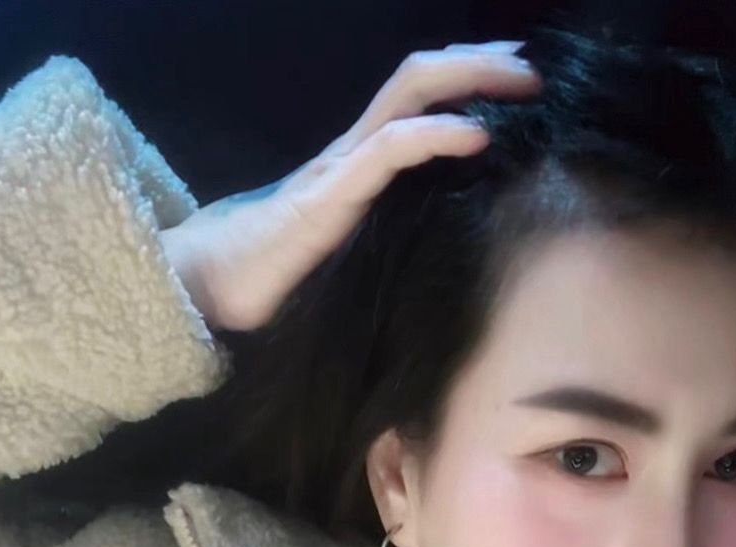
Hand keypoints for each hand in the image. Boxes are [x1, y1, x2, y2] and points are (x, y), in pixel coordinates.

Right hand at [162, 40, 539, 332]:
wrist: (203, 293)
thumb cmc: (269, 284)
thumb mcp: (344, 260)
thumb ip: (381, 245)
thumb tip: (437, 265)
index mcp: (356, 168)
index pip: (415, 101)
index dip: (467, 82)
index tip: (519, 83)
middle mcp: (350, 154)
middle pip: (419, 80)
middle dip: (479, 65)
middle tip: (533, 67)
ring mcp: (337, 169)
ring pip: (408, 95)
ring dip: (469, 79)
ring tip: (522, 82)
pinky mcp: (326, 198)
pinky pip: (388, 150)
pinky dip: (436, 135)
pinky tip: (478, 136)